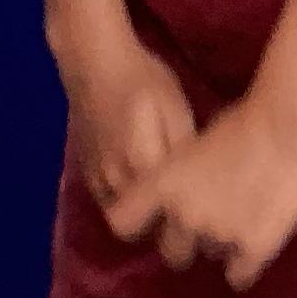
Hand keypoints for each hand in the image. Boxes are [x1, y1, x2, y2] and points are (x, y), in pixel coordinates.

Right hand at [56, 20, 196, 212]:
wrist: (93, 65)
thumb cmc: (142, 81)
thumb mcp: (176, 109)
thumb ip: (187, 152)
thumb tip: (206, 187)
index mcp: (146, 164)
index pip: (172, 216)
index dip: (192, 227)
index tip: (209, 222)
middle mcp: (119, 180)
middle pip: (147, 230)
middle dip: (168, 232)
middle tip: (189, 220)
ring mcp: (99, 180)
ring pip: (125, 224)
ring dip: (146, 223)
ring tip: (168, 208)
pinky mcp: (87, 175)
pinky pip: (109, 207)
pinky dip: (127, 208)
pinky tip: (141, 191)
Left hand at [104, 86, 296, 292]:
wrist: (289, 126)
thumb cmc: (244, 120)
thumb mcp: (195, 143)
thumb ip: (180, 174)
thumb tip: (177, 190)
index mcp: (162, 184)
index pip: (121, 223)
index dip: (136, 224)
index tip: (152, 219)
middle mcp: (183, 215)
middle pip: (170, 254)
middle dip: (185, 244)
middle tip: (205, 226)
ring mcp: (218, 236)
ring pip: (211, 258)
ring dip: (221, 245)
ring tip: (242, 220)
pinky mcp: (254, 249)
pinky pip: (239, 277)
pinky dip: (245, 266)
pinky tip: (255, 246)